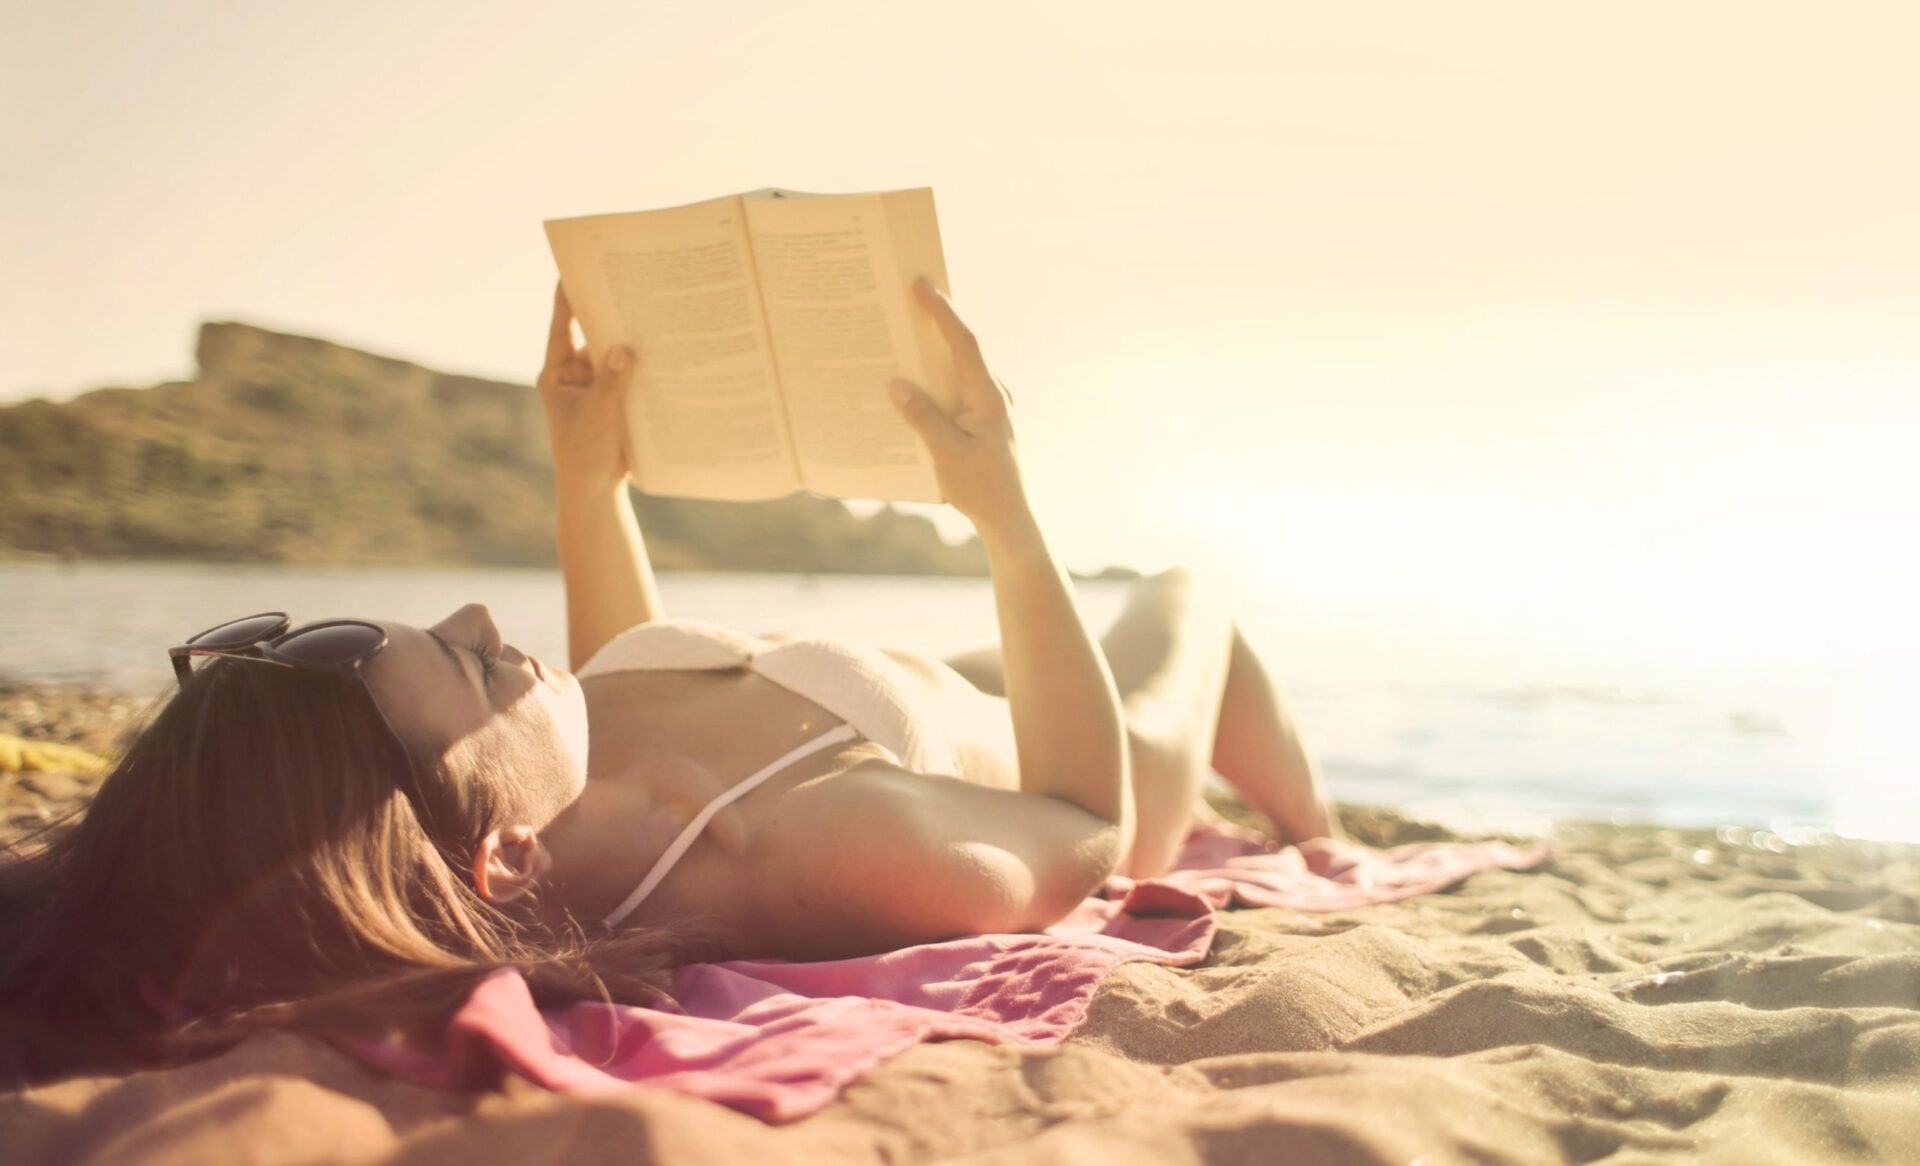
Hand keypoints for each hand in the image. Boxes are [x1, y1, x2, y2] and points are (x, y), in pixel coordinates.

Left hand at [537, 282, 634, 493]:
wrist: (595, 490)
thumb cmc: (585, 455)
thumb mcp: (598, 416)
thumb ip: (611, 382)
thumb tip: (623, 348)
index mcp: (557, 374)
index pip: (561, 327)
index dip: (566, 298)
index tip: (572, 269)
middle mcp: (575, 375)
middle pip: (591, 335)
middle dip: (608, 315)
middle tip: (628, 285)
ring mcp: (596, 386)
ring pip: (613, 354)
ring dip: (630, 341)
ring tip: (652, 314)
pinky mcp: (615, 399)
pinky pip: (629, 374)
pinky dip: (642, 365)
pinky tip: (664, 350)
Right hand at [888, 277, 1029, 531]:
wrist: (1009, 518)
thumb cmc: (981, 488)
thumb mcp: (946, 454)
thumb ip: (922, 418)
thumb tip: (896, 384)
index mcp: (988, 395)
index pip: (963, 342)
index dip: (941, 311)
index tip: (921, 284)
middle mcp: (992, 393)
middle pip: (960, 347)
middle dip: (933, 319)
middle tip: (905, 293)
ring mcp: (987, 405)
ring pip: (956, 367)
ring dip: (930, 350)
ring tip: (900, 329)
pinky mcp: (980, 418)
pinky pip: (954, 388)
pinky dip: (933, 378)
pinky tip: (909, 381)